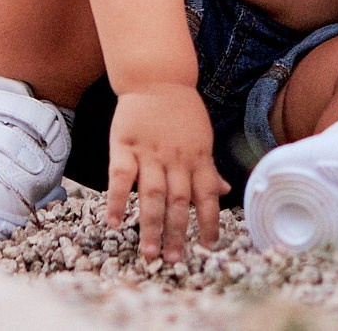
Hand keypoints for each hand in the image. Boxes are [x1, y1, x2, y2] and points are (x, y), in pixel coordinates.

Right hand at [106, 83, 228, 260]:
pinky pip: (120, 176)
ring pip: (152, 194)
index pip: (207, 195)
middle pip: (179, 201)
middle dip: (178, 233)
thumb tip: (224, 191)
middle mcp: (175, 159)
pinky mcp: (125, 145)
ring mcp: (149, 153)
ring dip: (151, 225)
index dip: (210, 221)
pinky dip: (116, 200)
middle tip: (174, 260)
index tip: (209, 246)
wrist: (156, 77)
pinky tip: (113, 222)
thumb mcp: (201, 137)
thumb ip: (208, 167)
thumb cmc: (180, 111)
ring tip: (149, 252)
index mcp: (197, 158)